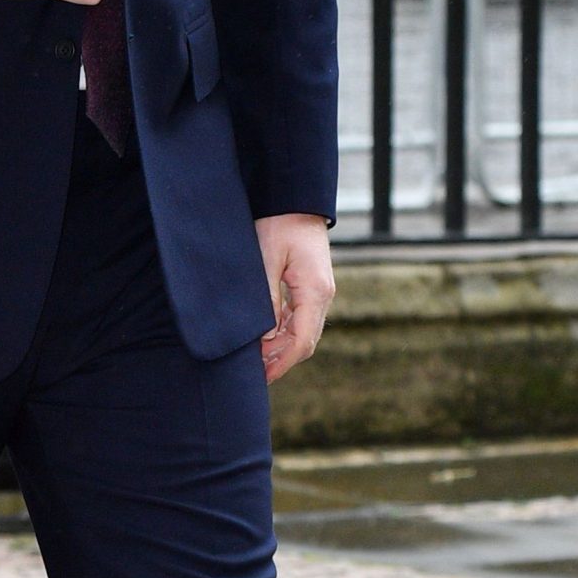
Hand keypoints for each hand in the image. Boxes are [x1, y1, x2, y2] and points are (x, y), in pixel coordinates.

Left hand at [256, 215, 334, 385]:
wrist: (295, 200)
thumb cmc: (279, 224)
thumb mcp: (266, 260)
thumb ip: (267, 298)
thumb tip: (263, 336)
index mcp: (315, 291)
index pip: (302, 341)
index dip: (282, 362)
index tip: (262, 377)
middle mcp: (323, 296)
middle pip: (306, 342)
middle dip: (281, 360)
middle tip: (254, 375)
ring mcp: (320, 292)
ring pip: (304, 332)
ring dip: (282, 348)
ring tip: (255, 361)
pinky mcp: (312, 287)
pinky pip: (301, 318)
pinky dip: (284, 332)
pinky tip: (264, 339)